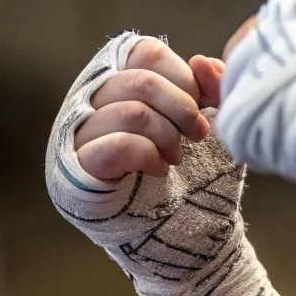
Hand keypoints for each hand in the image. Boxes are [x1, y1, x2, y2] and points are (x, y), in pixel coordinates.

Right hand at [45, 31, 291, 295]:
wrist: (198, 244)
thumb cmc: (203, 182)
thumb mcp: (218, 128)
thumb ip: (215, 90)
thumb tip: (204, 61)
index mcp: (122, 87)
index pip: (143, 52)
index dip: (182, 76)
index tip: (205, 107)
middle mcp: (92, 106)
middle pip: (137, 77)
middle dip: (181, 106)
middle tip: (198, 135)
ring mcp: (78, 140)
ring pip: (127, 108)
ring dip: (167, 133)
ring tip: (178, 157)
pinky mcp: (77, 176)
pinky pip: (110, 144)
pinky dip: (146, 152)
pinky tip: (162, 169)